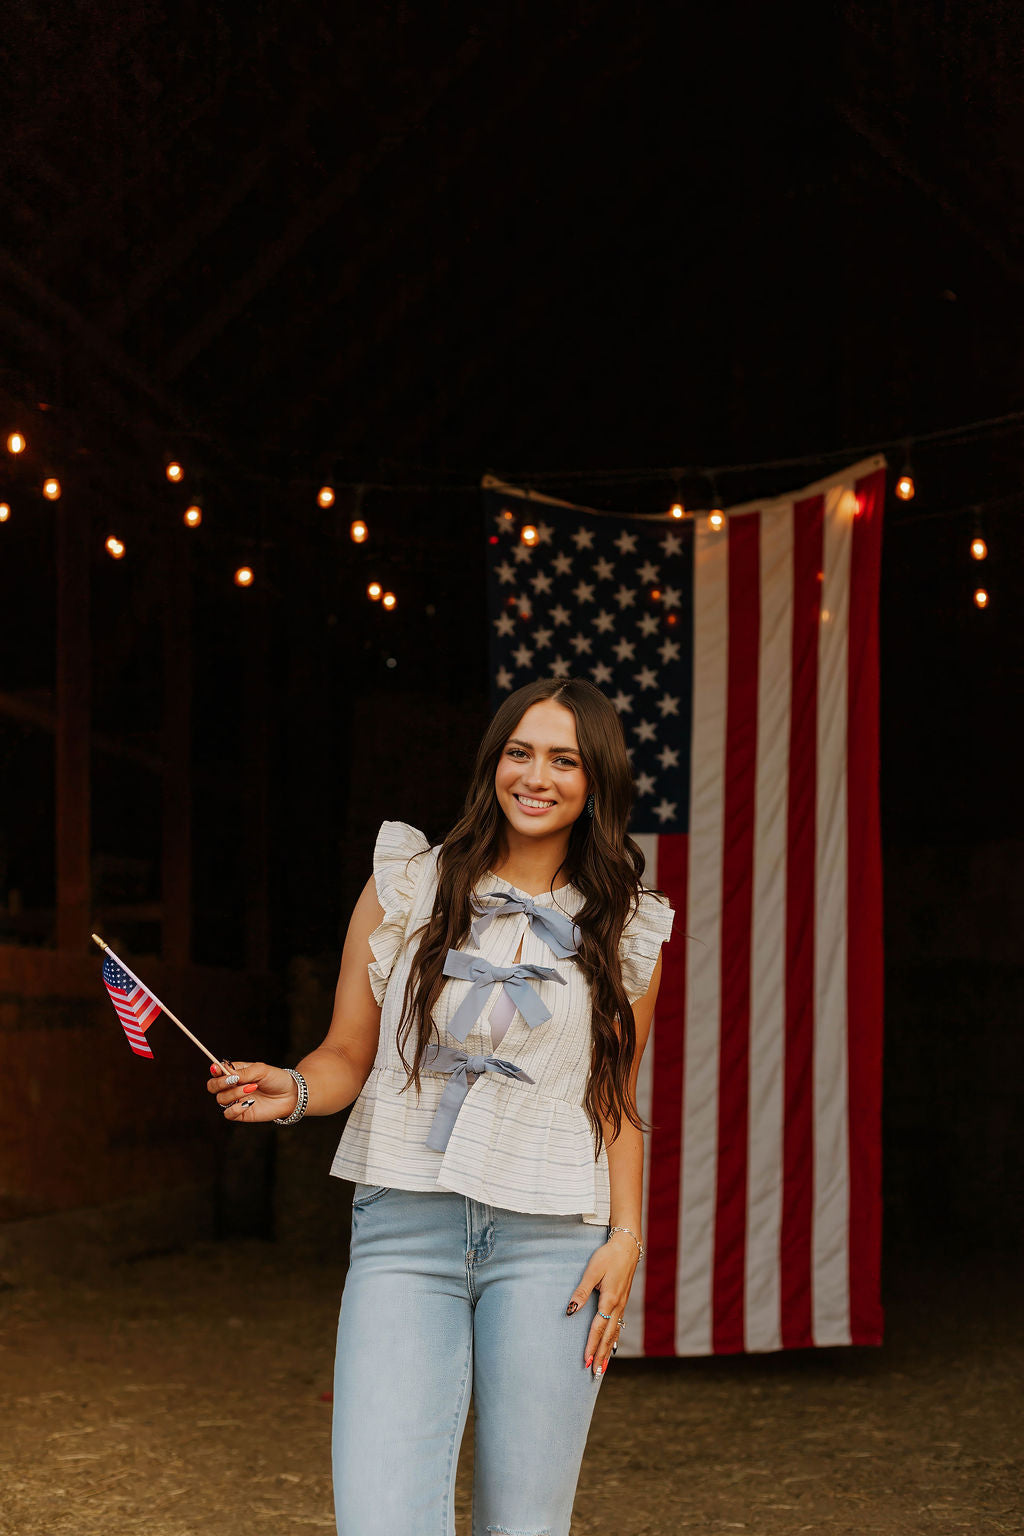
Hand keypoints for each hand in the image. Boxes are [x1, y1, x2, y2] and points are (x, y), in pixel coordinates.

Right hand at [206, 1060, 297, 1122]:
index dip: (214, 1070)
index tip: (218, 1069)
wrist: (290, 1095)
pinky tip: (250, 1102)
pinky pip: (228, 1114)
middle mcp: (233, 1087)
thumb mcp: (260, 1070)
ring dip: (234, 1093)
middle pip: (212, 1086)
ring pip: (221, 1099)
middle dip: (219, 1083)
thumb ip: (243, 1072)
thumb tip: (225, 1073)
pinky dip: (235, 1108)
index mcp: (235, 1073)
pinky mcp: (241, 1114)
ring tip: (252, 1088)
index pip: (217, 1071)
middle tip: (234, 1080)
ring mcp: (236, 1100)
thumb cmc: (276, 1078)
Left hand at [565, 1231, 638, 1376]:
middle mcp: (618, 1306)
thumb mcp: (592, 1271)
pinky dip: (614, 1339)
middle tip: (595, 1374)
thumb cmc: (608, 1256)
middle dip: (601, 1355)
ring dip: (608, 1351)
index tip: (586, 1361)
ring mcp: (622, 1305)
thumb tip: (571, 1310)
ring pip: (615, 1333)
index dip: (592, 1346)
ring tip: (603, 1367)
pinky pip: (618, 1326)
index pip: (598, 1329)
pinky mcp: (622, 1302)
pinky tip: (612, 1346)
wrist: (627, 1247)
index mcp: (610, 1300)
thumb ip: (581, 1291)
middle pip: (609, 1337)